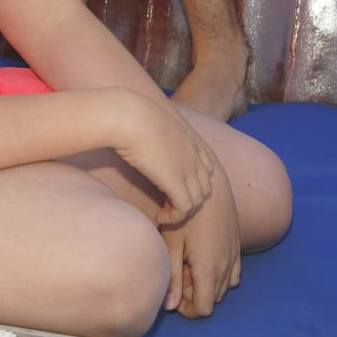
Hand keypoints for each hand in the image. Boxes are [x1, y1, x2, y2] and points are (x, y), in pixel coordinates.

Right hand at [109, 90, 215, 224]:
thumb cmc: (132, 117)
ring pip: (197, 202)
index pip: (208, 169)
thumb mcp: (155, 123)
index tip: (173, 186)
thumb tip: (144, 138)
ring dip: (181, 212)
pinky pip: (184, 209)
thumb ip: (160, 134)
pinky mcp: (176, 182)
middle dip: (190, 199)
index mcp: (192, 141)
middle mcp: (195, 156)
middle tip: (169, 202)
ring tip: (163, 213)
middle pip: (205, 188)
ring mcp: (188, 169)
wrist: (129, 118)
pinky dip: (174, 218)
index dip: (194, 182)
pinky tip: (159, 217)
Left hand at [161, 173, 241, 315]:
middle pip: (213, 299)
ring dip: (207, 285)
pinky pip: (234, 274)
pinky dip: (221, 276)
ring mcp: (234, 256)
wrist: (209, 186)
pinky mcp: (237, 246)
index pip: (203, 309)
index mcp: (209, 269)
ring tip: (190, 265)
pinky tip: (205, 260)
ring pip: (223, 287)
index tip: (175, 294)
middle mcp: (225, 266)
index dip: (188, 309)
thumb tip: (169, 307)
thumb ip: (172, 277)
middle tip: (179, 273)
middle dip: (195, 295)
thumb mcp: (172, 244)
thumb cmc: (185, 215)